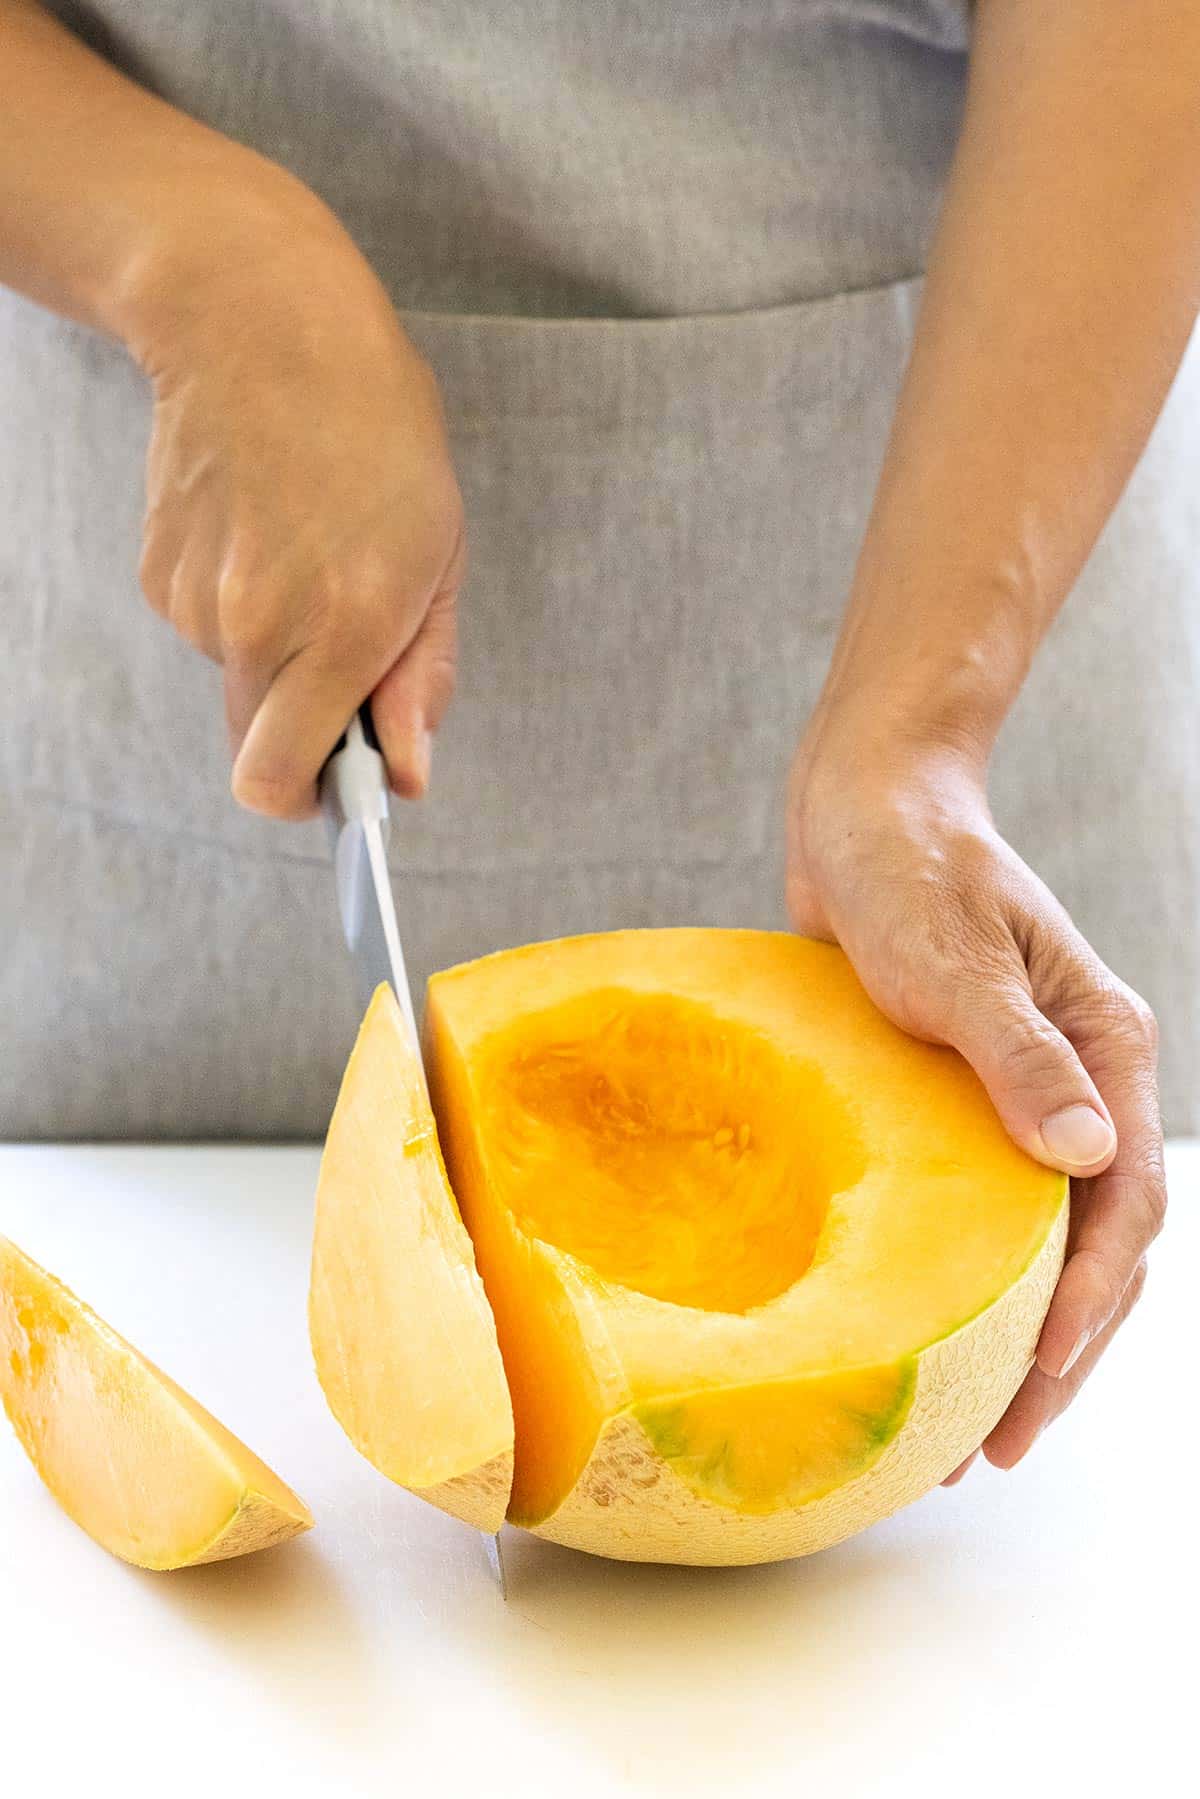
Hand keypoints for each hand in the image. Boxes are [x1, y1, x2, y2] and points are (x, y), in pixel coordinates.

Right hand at [123, 167, 464, 816]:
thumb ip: (422, 677)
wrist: (259, 323)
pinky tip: (265, 534)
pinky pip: (207, 635)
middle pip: (257, 749)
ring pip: (238, 685)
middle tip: (345, 650)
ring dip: (278, 653)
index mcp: (346, 625)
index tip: (345, 779)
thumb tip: (408, 777)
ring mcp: (196, 601)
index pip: (279, 782)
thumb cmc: (373, 431)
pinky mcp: (158, 577)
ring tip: (310, 554)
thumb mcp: (440, 553)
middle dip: (304, 728)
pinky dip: (240, 609)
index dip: (311, 797)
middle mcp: (259, 624)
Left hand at [786, 724, 1165, 1478]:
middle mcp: (1081, 1085)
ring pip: (1041, 1247)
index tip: (1033, 1380)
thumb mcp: (956, 959)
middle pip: (1097, 1249)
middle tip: (993, 1445)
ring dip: (1011, 1338)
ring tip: (960, 1430)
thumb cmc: (910, 868)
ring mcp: (1023, 1101)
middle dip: (1056, 1354)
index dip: (1087, 1305)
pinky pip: (979, 1215)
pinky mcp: (961, 1106)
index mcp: (1109, 1051)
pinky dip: (963, 1284)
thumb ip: (1019, 1055)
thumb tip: (1088, 1158)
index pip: (1124, 1205)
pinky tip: (920, 1338)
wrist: (857, 813)